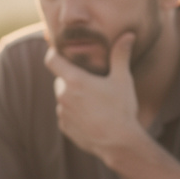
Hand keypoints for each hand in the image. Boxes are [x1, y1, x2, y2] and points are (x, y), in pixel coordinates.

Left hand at [45, 32, 144, 166]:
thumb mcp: (123, 79)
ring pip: (64, 98)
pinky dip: (75, 113)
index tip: (59, 52)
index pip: (51, 60)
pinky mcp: (65, 128)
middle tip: (91, 83)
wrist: (119, 143)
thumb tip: (128, 35)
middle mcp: (63, 96)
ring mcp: (62, 113)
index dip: (53, 53)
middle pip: (61, 80)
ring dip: (74, 97)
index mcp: (74, 80)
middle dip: (72, 79)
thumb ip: (120, 55)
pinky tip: (92, 117)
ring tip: (95, 103)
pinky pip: (66, 115)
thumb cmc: (121, 109)